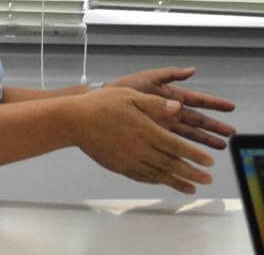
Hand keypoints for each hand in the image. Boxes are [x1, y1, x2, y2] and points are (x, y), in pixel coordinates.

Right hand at [72, 87, 214, 194]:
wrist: (73, 121)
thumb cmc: (100, 104)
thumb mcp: (130, 95)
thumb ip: (155, 104)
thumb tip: (178, 108)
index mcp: (146, 130)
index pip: (177, 146)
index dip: (195, 155)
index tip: (209, 162)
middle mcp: (140, 148)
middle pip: (171, 164)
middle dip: (192, 172)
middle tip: (207, 179)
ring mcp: (129, 159)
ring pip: (158, 174)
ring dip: (177, 181)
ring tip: (191, 188)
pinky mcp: (118, 165)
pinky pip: (141, 176)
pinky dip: (155, 180)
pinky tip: (162, 181)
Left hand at [107, 67, 236, 148]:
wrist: (100, 104)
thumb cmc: (122, 88)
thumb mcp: (147, 78)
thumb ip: (169, 74)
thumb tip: (191, 70)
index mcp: (170, 95)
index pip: (197, 100)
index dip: (214, 103)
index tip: (229, 107)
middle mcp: (169, 110)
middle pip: (197, 119)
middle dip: (214, 126)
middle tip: (230, 133)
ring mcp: (162, 123)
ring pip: (189, 132)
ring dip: (205, 139)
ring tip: (220, 146)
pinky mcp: (154, 134)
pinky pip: (174, 142)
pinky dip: (186, 147)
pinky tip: (195, 154)